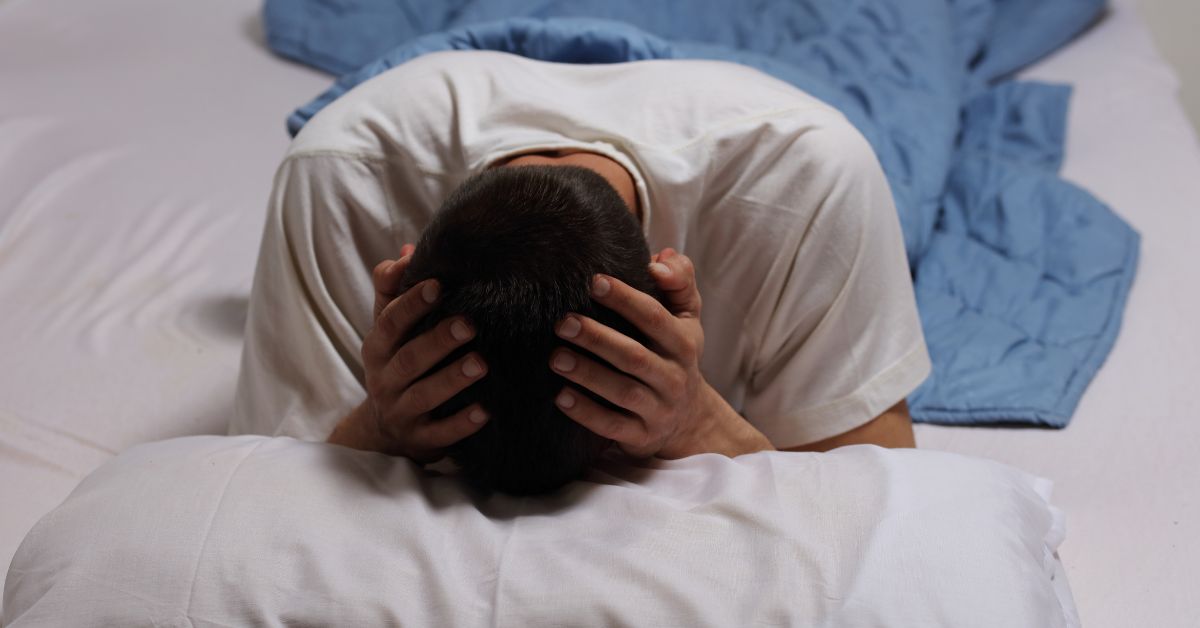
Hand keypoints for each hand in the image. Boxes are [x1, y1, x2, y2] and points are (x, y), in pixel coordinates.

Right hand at [334, 244, 490, 462]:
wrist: (383, 429)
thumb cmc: (396, 364)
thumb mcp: (388, 329)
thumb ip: (394, 291)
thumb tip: (409, 250)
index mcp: (378, 347)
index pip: (390, 321)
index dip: (411, 303)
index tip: (437, 284)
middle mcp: (384, 379)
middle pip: (409, 358)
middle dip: (438, 340)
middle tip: (470, 324)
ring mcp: (400, 411)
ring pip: (424, 395)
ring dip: (452, 380)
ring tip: (481, 364)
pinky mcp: (419, 439)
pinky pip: (440, 434)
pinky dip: (461, 425)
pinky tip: (485, 412)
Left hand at [550, 249, 771, 458]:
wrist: (690, 419)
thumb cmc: (675, 355)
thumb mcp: (686, 318)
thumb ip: (679, 282)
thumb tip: (661, 257)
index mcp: (684, 343)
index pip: (655, 317)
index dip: (626, 299)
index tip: (594, 281)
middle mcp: (674, 377)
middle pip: (635, 356)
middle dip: (598, 338)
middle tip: (562, 323)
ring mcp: (659, 409)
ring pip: (623, 392)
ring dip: (588, 375)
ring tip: (555, 357)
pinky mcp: (642, 436)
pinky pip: (613, 426)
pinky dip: (586, 413)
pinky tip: (560, 397)